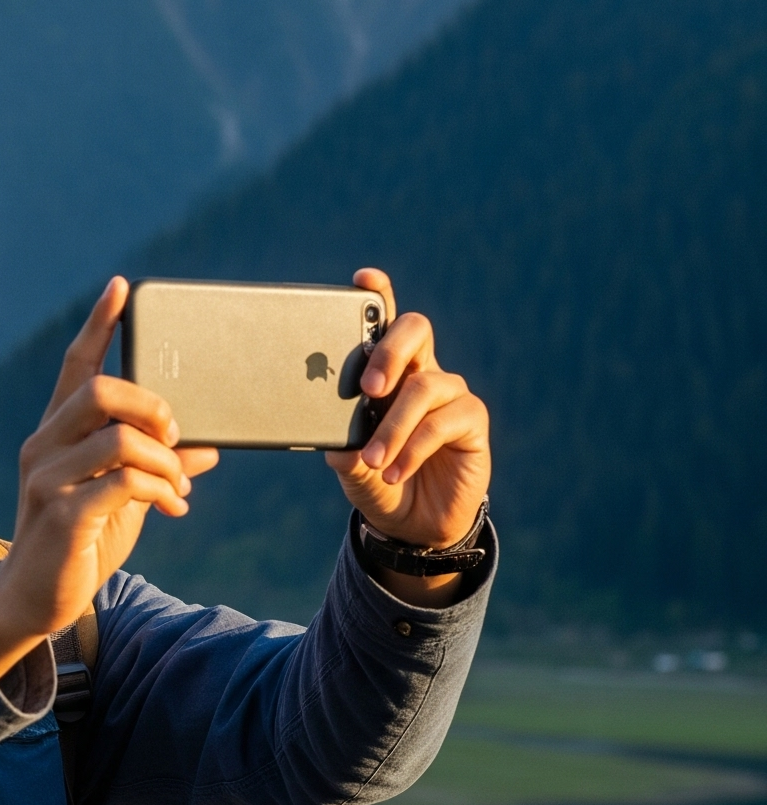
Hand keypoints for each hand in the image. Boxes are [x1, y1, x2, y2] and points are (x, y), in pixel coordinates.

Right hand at [0, 276, 218, 680]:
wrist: (35, 600)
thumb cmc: (78, 544)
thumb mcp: (122, 500)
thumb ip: (155, 468)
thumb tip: (206, 447)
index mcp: (56, 433)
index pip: (77, 365)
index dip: (101, 325)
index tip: (124, 288)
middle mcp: (44, 445)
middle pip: (100, 392)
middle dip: (152, 406)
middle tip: (175, 435)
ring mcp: (48, 478)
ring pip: (119, 438)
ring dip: (165, 460)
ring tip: (177, 487)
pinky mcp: (63, 514)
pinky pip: (124, 483)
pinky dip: (161, 490)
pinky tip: (171, 508)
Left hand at [328, 269, 490, 603]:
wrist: (412, 525)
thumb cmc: (376, 480)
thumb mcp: (347, 465)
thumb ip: (337, 446)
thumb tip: (331, 439)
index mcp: (387, 373)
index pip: (384, 323)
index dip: (378, 295)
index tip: (363, 279)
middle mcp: (421, 373)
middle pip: (415, 330)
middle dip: (389, 349)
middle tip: (367, 388)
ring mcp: (450, 396)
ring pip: (425, 386)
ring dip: (394, 426)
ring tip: (372, 459)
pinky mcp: (472, 422)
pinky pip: (444, 422)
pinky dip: (414, 447)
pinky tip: (395, 470)